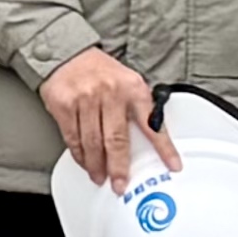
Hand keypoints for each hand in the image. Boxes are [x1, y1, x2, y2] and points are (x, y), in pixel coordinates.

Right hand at [40, 47, 170, 195]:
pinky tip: (85, 162)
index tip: (173, 166)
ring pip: (92, 142)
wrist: (67, 52)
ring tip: (100, 177)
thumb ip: (139, 107)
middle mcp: (110, 93)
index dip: (164, 148)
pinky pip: (73, 137)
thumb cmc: (100, 71)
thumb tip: (151, 142)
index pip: (152, 123)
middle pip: (116, 140)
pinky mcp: (64, 104)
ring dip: (97, 165)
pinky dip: (79, 154)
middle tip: (121, 184)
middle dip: (119, 167)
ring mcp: (85, 99)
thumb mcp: (127, 82)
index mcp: (132, 88)